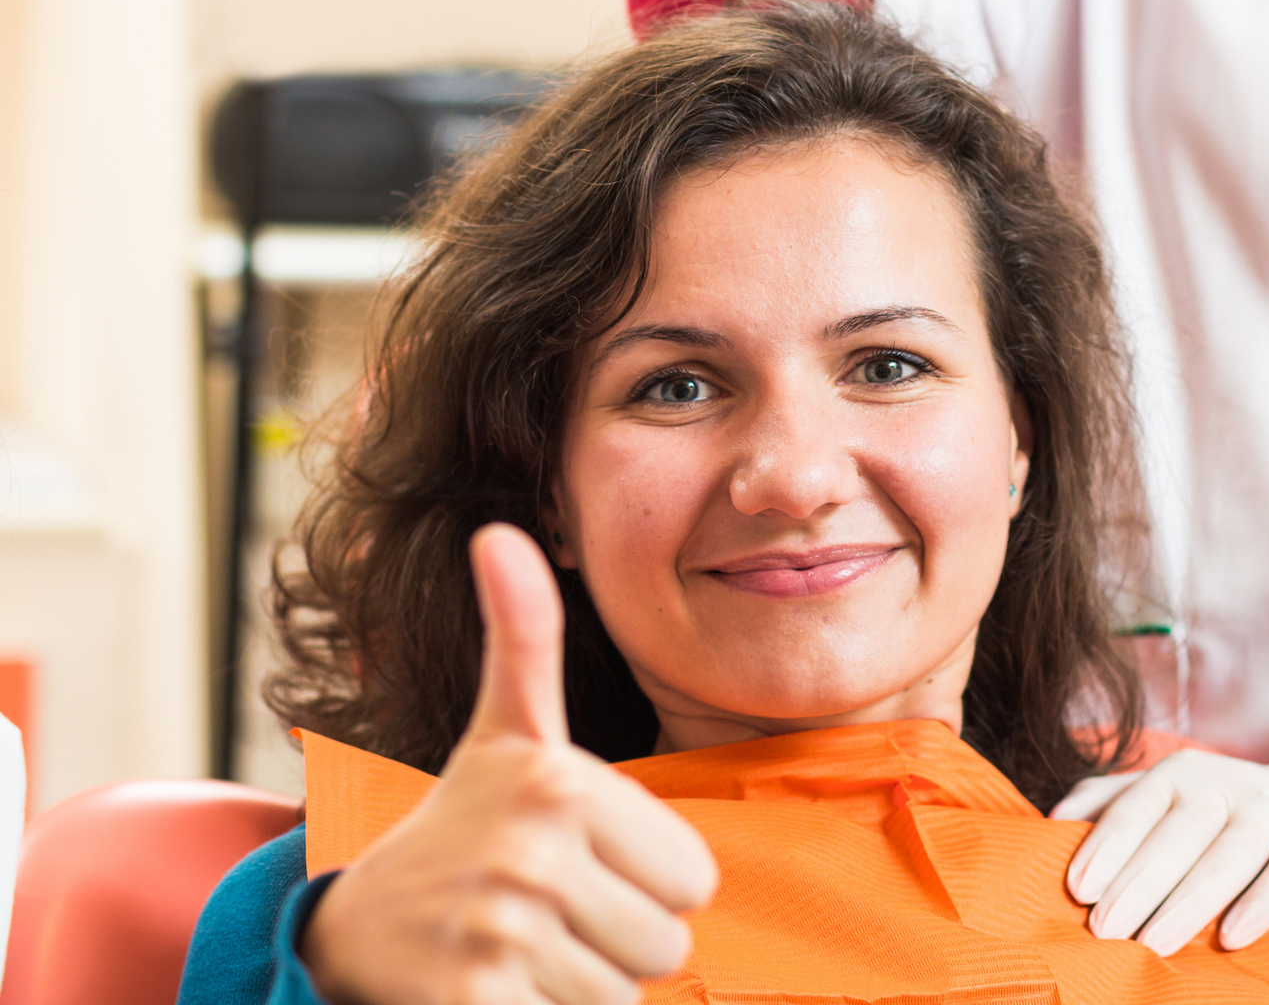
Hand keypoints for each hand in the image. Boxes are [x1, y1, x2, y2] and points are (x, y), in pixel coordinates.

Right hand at [302, 523, 717, 1004]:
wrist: (351, 929)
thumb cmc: (459, 825)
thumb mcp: (505, 732)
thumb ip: (524, 637)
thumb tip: (499, 531)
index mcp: (560, 783)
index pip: (696, 879)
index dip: (645, 881)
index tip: (575, 859)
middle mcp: (530, 850)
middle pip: (667, 942)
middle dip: (615, 939)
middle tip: (544, 909)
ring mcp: (499, 929)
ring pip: (625, 995)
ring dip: (580, 985)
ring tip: (520, 945)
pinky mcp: (473, 1000)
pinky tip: (497, 987)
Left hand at [1051, 748, 1268, 955]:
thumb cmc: (1223, 816)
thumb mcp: (1167, 802)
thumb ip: (1110, 806)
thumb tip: (1049, 825)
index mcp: (1177, 776)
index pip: (1134, 807)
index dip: (1106, 846)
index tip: (1078, 890)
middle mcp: (1222, 782)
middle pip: (1178, 831)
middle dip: (1139, 881)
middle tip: (1104, 930)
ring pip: (1231, 849)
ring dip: (1192, 897)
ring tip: (1156, 942)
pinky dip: (1263, 899)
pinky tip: (1233, 935)